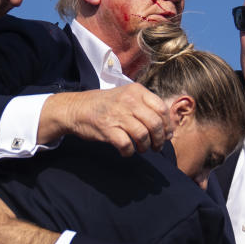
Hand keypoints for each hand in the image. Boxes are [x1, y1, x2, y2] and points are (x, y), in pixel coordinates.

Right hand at [39, 85, 173, 155]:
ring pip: (143, 136)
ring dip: (145, 147)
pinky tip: (126, 151)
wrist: (76, 108)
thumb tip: (166, 127)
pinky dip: (129, 152)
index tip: (166, 135)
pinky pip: (127, 145)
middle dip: (159, 139)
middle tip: (156, 146)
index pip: (161, 108)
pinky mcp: (108, 129)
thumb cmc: (104, 105)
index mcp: (136, 91)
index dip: (167, 125)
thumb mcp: (126, 95)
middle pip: (155, 124)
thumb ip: (145, 106)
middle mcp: (129, 101)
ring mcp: (118, 115)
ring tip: (142, 149)